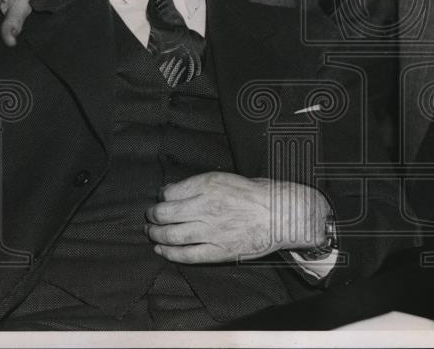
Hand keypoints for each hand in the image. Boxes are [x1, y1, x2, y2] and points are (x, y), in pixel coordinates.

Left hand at [145, 172, 329, 263]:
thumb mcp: (229, 178)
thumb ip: (202, 185)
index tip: (163, 198)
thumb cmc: (260, 193)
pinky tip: (161, 251)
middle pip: (164, 214)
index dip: (162, 197)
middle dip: (153, 216)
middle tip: (150, 217)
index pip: (170, 193)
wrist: (283, 214)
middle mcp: (205, 207)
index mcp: (209, 185)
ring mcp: (210, 231)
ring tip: (152, 233)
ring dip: (156, 235)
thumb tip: (176, 190)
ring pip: (170, 236)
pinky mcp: (217, 251)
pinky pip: (186, 255)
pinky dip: (169, 254)